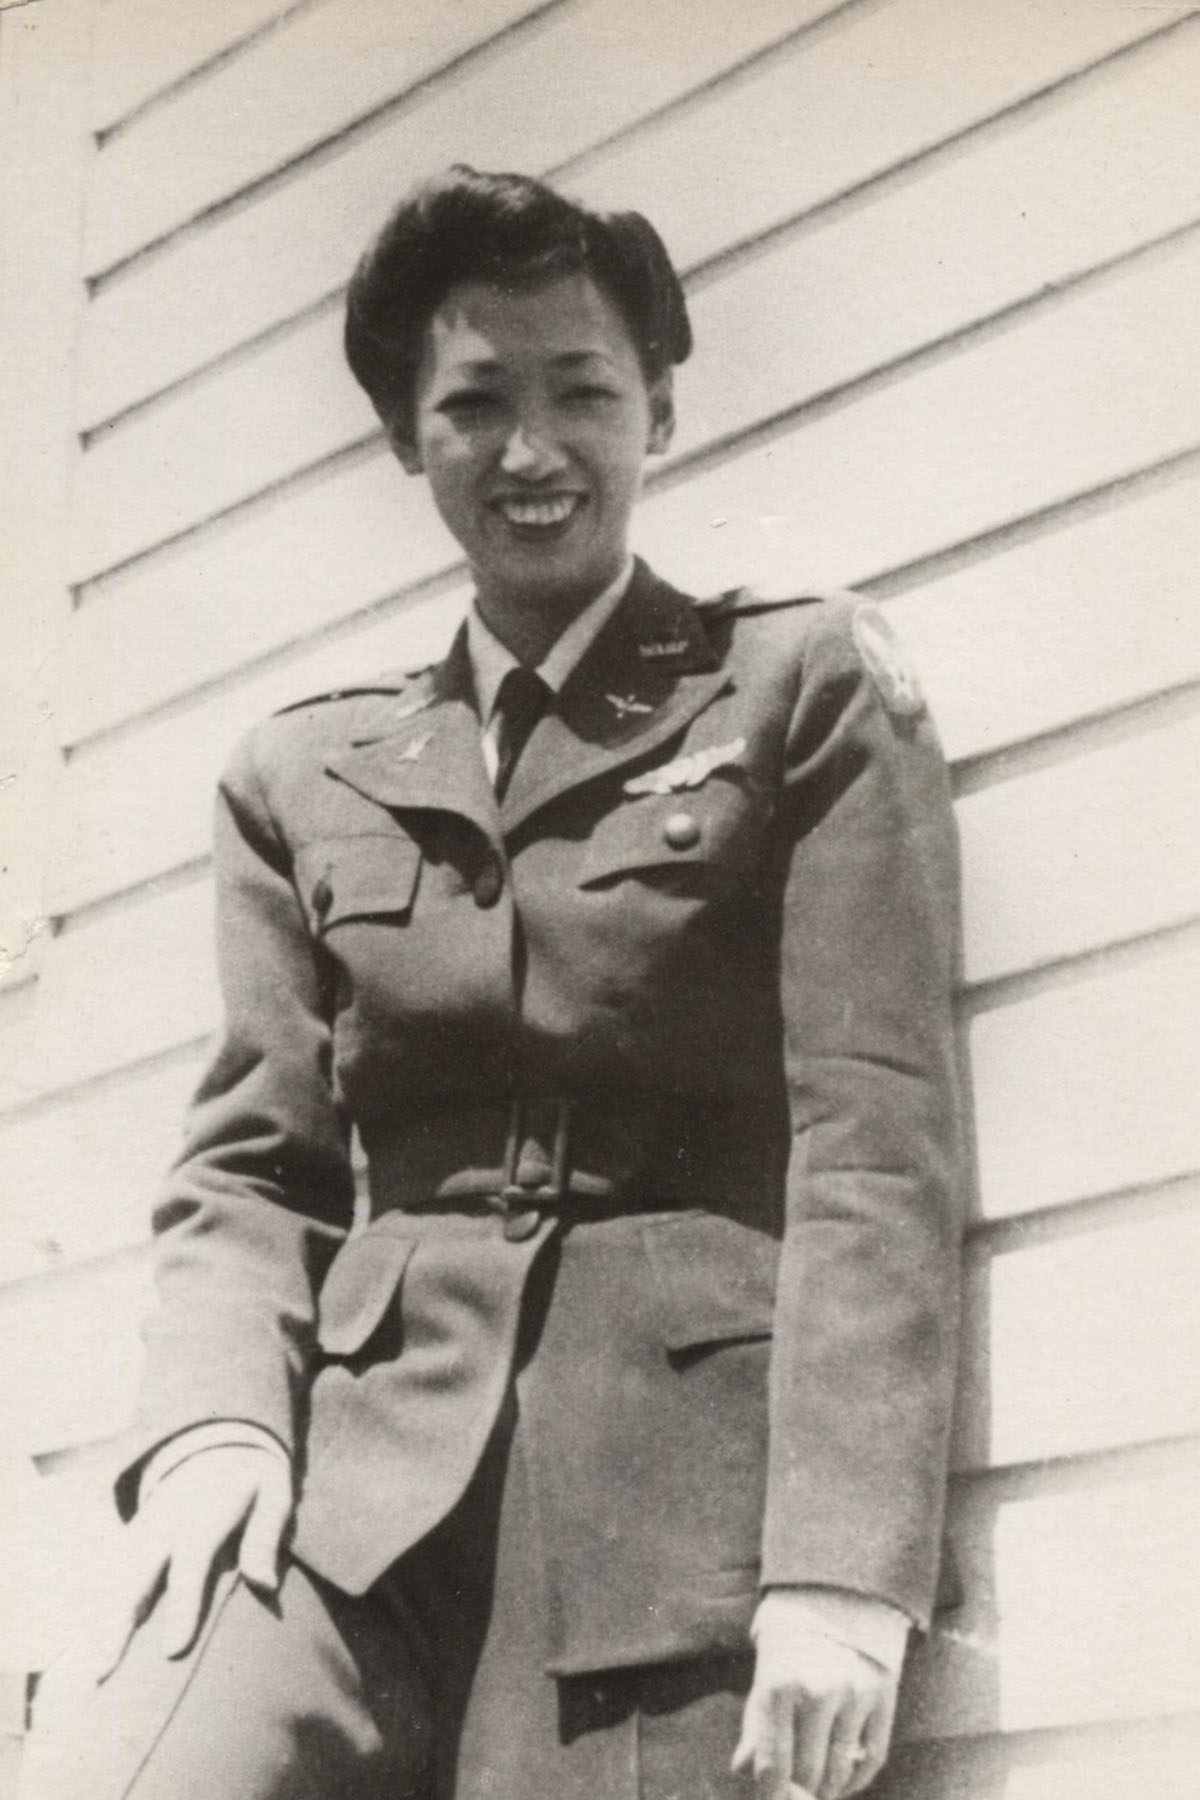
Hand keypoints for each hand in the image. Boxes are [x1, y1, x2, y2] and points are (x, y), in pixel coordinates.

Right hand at [94, 1443, 292, 1679]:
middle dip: (119, 1620)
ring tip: (92, 1669)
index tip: (172, 1650)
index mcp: (205, 1508)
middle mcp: (166, 1519)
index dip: (183, 1604)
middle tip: (104, 1670)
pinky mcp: (133, 1533)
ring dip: (100, 1619)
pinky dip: (95, 1605)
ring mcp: (143, 1525)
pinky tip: (87, 1645)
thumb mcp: (273, 1493)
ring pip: (115, 1574)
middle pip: (137, 1571)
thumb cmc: (251, 1479)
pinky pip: (109, 1571)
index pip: (190, 1559)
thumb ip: (266, 1536)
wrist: (218, 1439)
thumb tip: (266, 1585)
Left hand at [732, 1592, 899, 1799]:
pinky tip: (847, 1779)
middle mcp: (816, 1692)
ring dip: (829, 1788)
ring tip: (820, 1788)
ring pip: (840, 1771)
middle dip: (800, 1791)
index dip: (771, 1792)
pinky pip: (873, 1758)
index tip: (774, 1796)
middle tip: (798, 1793)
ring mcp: (853, 1695)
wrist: (840, 1589)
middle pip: (807, 1773)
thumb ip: (756, 1722)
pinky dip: (859, 1778)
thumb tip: (741, 1769)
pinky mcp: (883, 1696)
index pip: (772, 1765)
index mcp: (777, 1685)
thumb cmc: (792, 1635)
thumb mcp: (765, 1670)